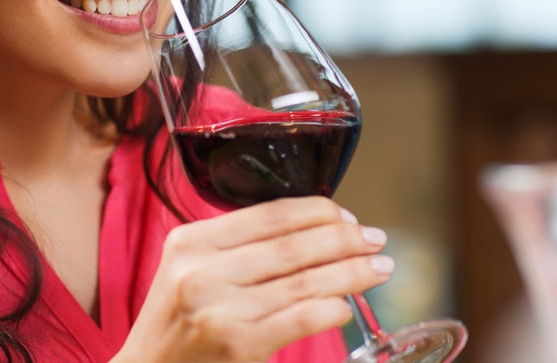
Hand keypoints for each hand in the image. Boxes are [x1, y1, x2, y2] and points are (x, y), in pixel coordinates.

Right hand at [113, 196, 391, 362]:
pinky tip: (346, 307)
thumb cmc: (178, 324)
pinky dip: (331, 309)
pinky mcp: (237, 344)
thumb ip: (236, 248)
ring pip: (304, 281)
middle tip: (376, 241)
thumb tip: (314, 230)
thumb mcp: (190, 271)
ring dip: (350, 274)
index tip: (349, 219)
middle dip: (344, 240)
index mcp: (190, 241)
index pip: (269, 215)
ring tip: (378, 271)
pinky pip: (300, 318)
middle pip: (292, 245)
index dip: (318, 213)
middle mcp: (201, 271)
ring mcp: (218, 308)